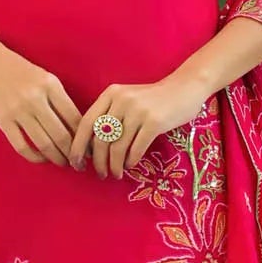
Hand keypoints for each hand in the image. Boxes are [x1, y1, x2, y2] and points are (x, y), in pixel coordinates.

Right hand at [0, 39, 82, 167]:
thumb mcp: (46, 78)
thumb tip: (77, 129)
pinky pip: (22, 146)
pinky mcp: (3, 120)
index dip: (84, 138)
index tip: (89, 149)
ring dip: (56, 158)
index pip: (74, 118)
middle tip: (78, 163)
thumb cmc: (21, 71)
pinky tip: (41, 158)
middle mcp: (36, 98)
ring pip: (43, 144)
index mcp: (51, 86)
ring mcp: (18, 110)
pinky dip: (34, 157)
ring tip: (63, 162)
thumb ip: (60, 100)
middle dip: (73, 154)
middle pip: (61, 135)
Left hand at [70, 73, 213, 178]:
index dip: (78, 146)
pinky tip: (130, 165)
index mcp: (110, 94)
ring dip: (114, 166)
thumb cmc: (153, 99)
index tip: (76, 163)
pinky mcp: (154, 122)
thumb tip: (90, 148)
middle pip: (101, 139)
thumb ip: (109, 116)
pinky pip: (136, 149)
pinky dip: (130, 161)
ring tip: (116, 174)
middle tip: (100, 174)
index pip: (86, 123)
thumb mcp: (127, 99)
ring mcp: (138, 111)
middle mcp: (122, 100)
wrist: (185, 88)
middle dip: (98, 162)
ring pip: (117, 147)